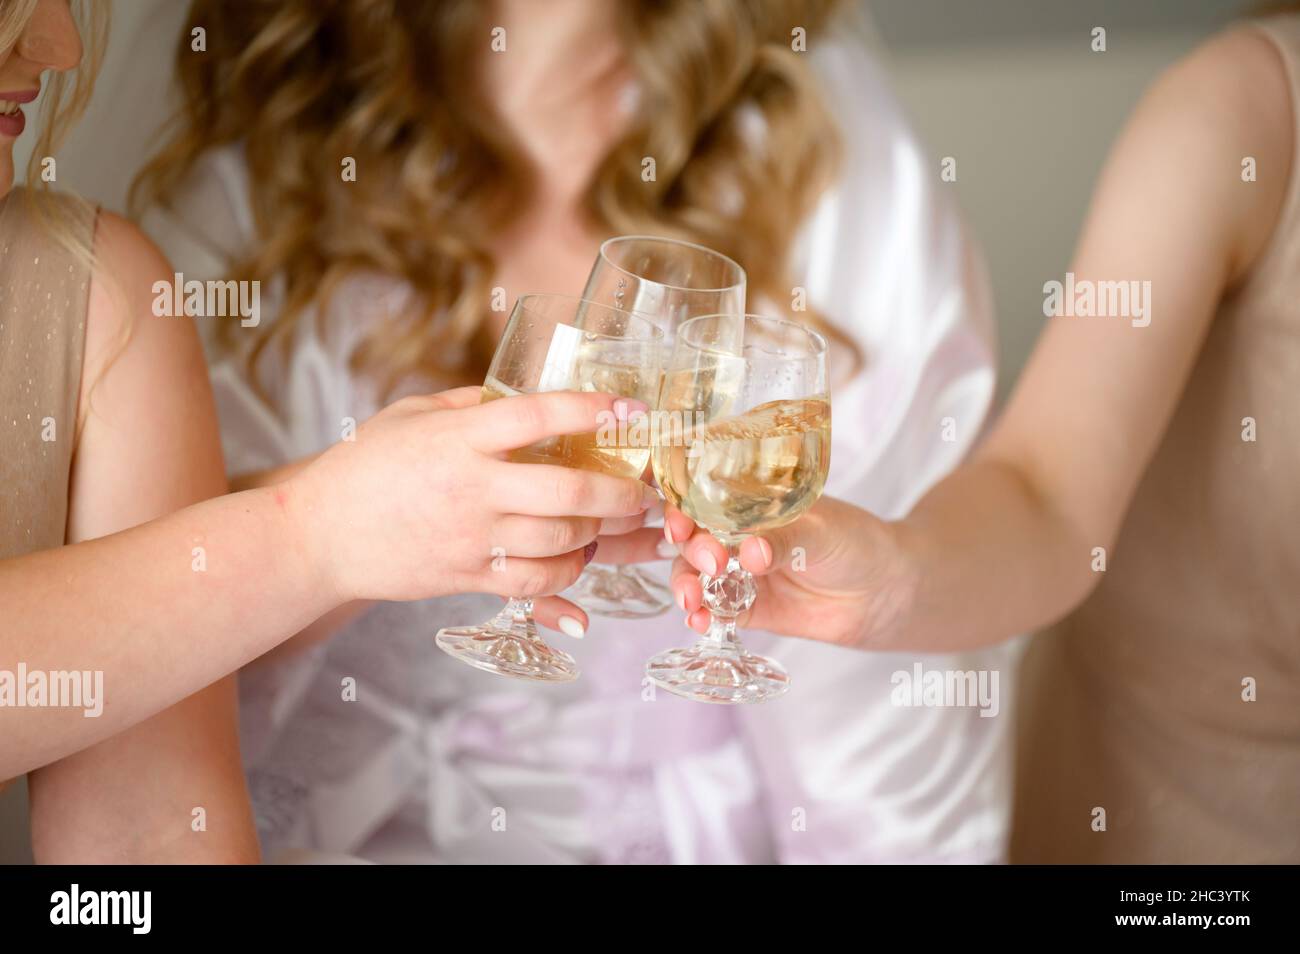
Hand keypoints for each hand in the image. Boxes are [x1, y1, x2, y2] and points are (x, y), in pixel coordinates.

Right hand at [284, 388, 658, 625]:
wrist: (317, 535)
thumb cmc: (364, 467)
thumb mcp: (411, 417)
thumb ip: (470, 406)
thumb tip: (525, 396)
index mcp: (457, 440)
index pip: (537, 416)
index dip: (589, 410)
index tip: (628, 409)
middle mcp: (471, 490)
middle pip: (566, 493)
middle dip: (619, 493)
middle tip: (644, 489)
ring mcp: (472, 538)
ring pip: (560, 542)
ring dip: (601, 533)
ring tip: (619, 520)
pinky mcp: (467, 576)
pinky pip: (535, 582)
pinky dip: (569, 574)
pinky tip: (580, 557)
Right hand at [664, 496, 914, 648]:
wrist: (885, 592)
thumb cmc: (858, 543)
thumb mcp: (822, 531)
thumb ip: (784, 540)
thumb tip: (749, 552)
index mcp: (751, 502)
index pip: (704, 499)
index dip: (685, 510)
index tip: (682, 525)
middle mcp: (738, 535)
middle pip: (694, 539)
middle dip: (691, 551)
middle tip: (710, 564)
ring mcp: (740, 572)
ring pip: (696, 576)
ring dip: (687, 587)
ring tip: (692, 601)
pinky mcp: (747, 608)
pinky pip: (715, 611)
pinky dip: (703, 617)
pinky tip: (700, 622)